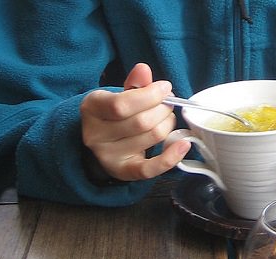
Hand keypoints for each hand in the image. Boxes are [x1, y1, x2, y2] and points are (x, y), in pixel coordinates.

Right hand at [80, 63, 190, 181]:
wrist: (102, 142)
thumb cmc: (113, 115)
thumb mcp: (119, 95)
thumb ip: (134, 84)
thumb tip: (143, 70)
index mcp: (91, 109)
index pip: (122, 104)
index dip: (149, 95)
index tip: (165, 88)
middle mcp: (96, 135)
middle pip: (142, 122)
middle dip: (163, 110)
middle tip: (168, 105)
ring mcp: (108, 156)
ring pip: (152, 137)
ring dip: (168, 125)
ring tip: (167, 119)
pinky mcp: (124, 172)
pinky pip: (150, 168)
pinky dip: (171, 156)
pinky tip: (183, 144)